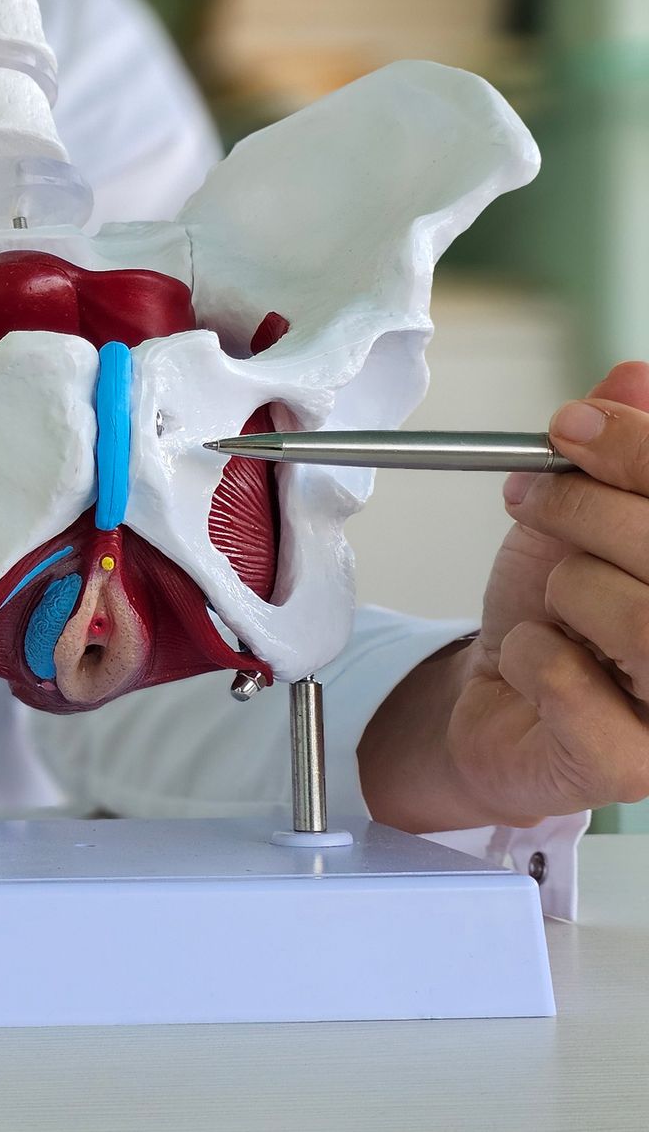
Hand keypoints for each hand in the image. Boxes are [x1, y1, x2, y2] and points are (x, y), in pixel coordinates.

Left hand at [360, 362, 648, 830]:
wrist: (506, 702)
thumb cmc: (564, 610)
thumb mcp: (588, 513)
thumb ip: (625, 452)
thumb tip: (636, 374)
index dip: (640, 450)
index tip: (570, 425)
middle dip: (589, 511)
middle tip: (533, 497)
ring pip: (641, 620)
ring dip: (569, 588)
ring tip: (555, 598)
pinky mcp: (636, 767)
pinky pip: (572, 685)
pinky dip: (533, 657)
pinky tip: (539, 661)